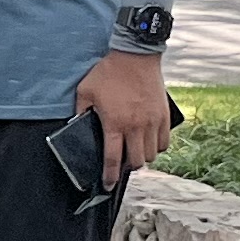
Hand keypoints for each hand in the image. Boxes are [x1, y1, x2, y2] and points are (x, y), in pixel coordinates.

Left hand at [75, 51, 175, 186]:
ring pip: (152, 155)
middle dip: (127, 167)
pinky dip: (156, 146)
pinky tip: (148, 141)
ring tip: (134, 150)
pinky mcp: (163, 116)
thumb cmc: (109, 72)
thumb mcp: (85, 91)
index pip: (113, 159)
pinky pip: (164, 142)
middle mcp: (135, 126)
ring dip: (142, 157)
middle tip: (121, 162)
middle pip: (136, 162)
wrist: (135, 55)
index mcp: (115, 123)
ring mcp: (152, 122)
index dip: (109, 176)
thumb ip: (80, 111)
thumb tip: (76, 127)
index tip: (107, 185)